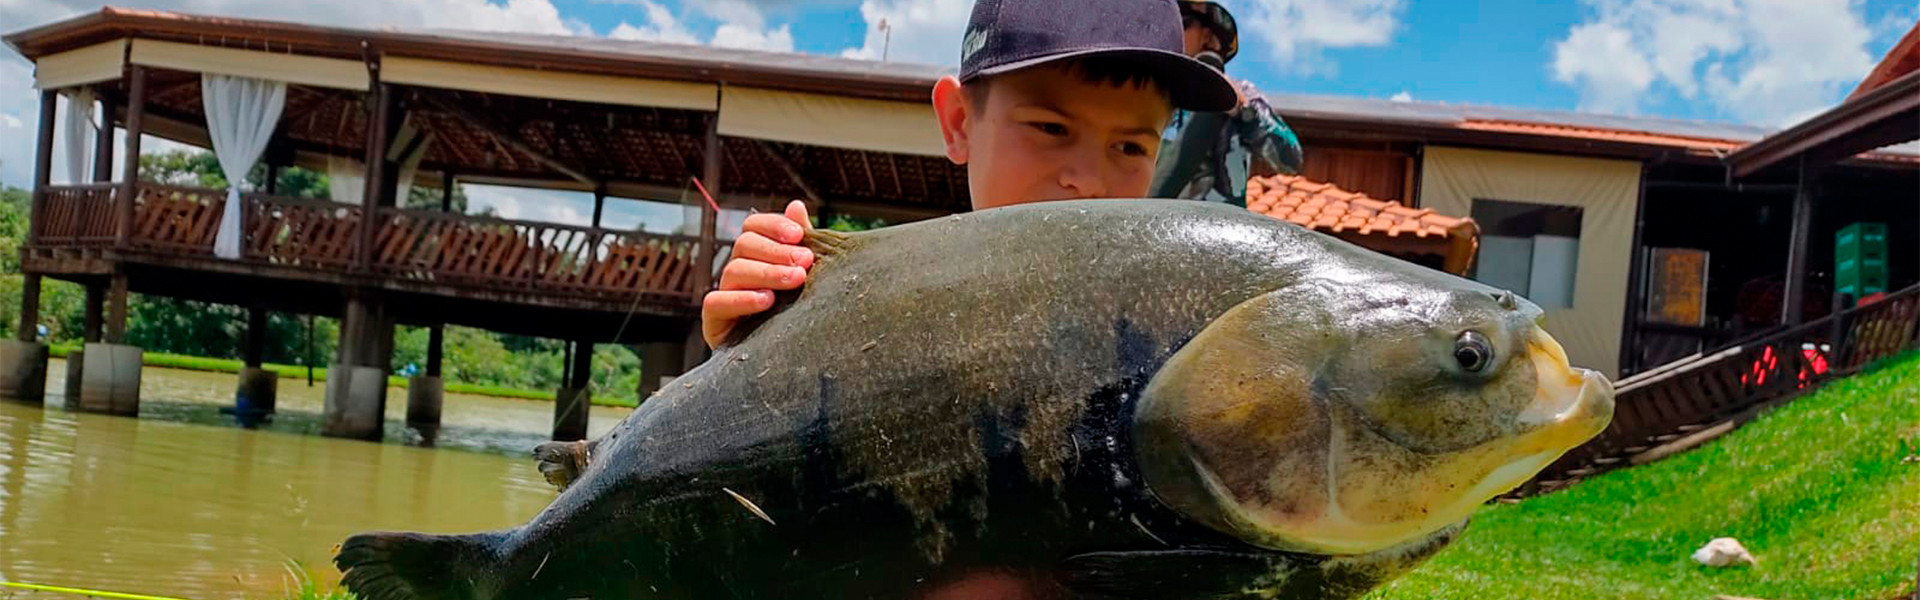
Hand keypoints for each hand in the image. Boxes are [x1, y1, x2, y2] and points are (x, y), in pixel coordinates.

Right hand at [701, 200, 813, 348]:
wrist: (786, 364)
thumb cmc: (796, 316)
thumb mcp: (803, 278)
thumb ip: (799, 244)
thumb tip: (796, 205)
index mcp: (756, 257)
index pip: (753, 227)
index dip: (773, 225)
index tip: (799, 235)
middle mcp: (737, 273)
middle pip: (744, 245)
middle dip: (776, 250)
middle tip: (806, 262)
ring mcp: (724, 296)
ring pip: (734, 271)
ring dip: (767, 272)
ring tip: (796, 280)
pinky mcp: (714, 323)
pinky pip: (716, 302)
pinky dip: (742, 299)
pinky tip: (767, 300)